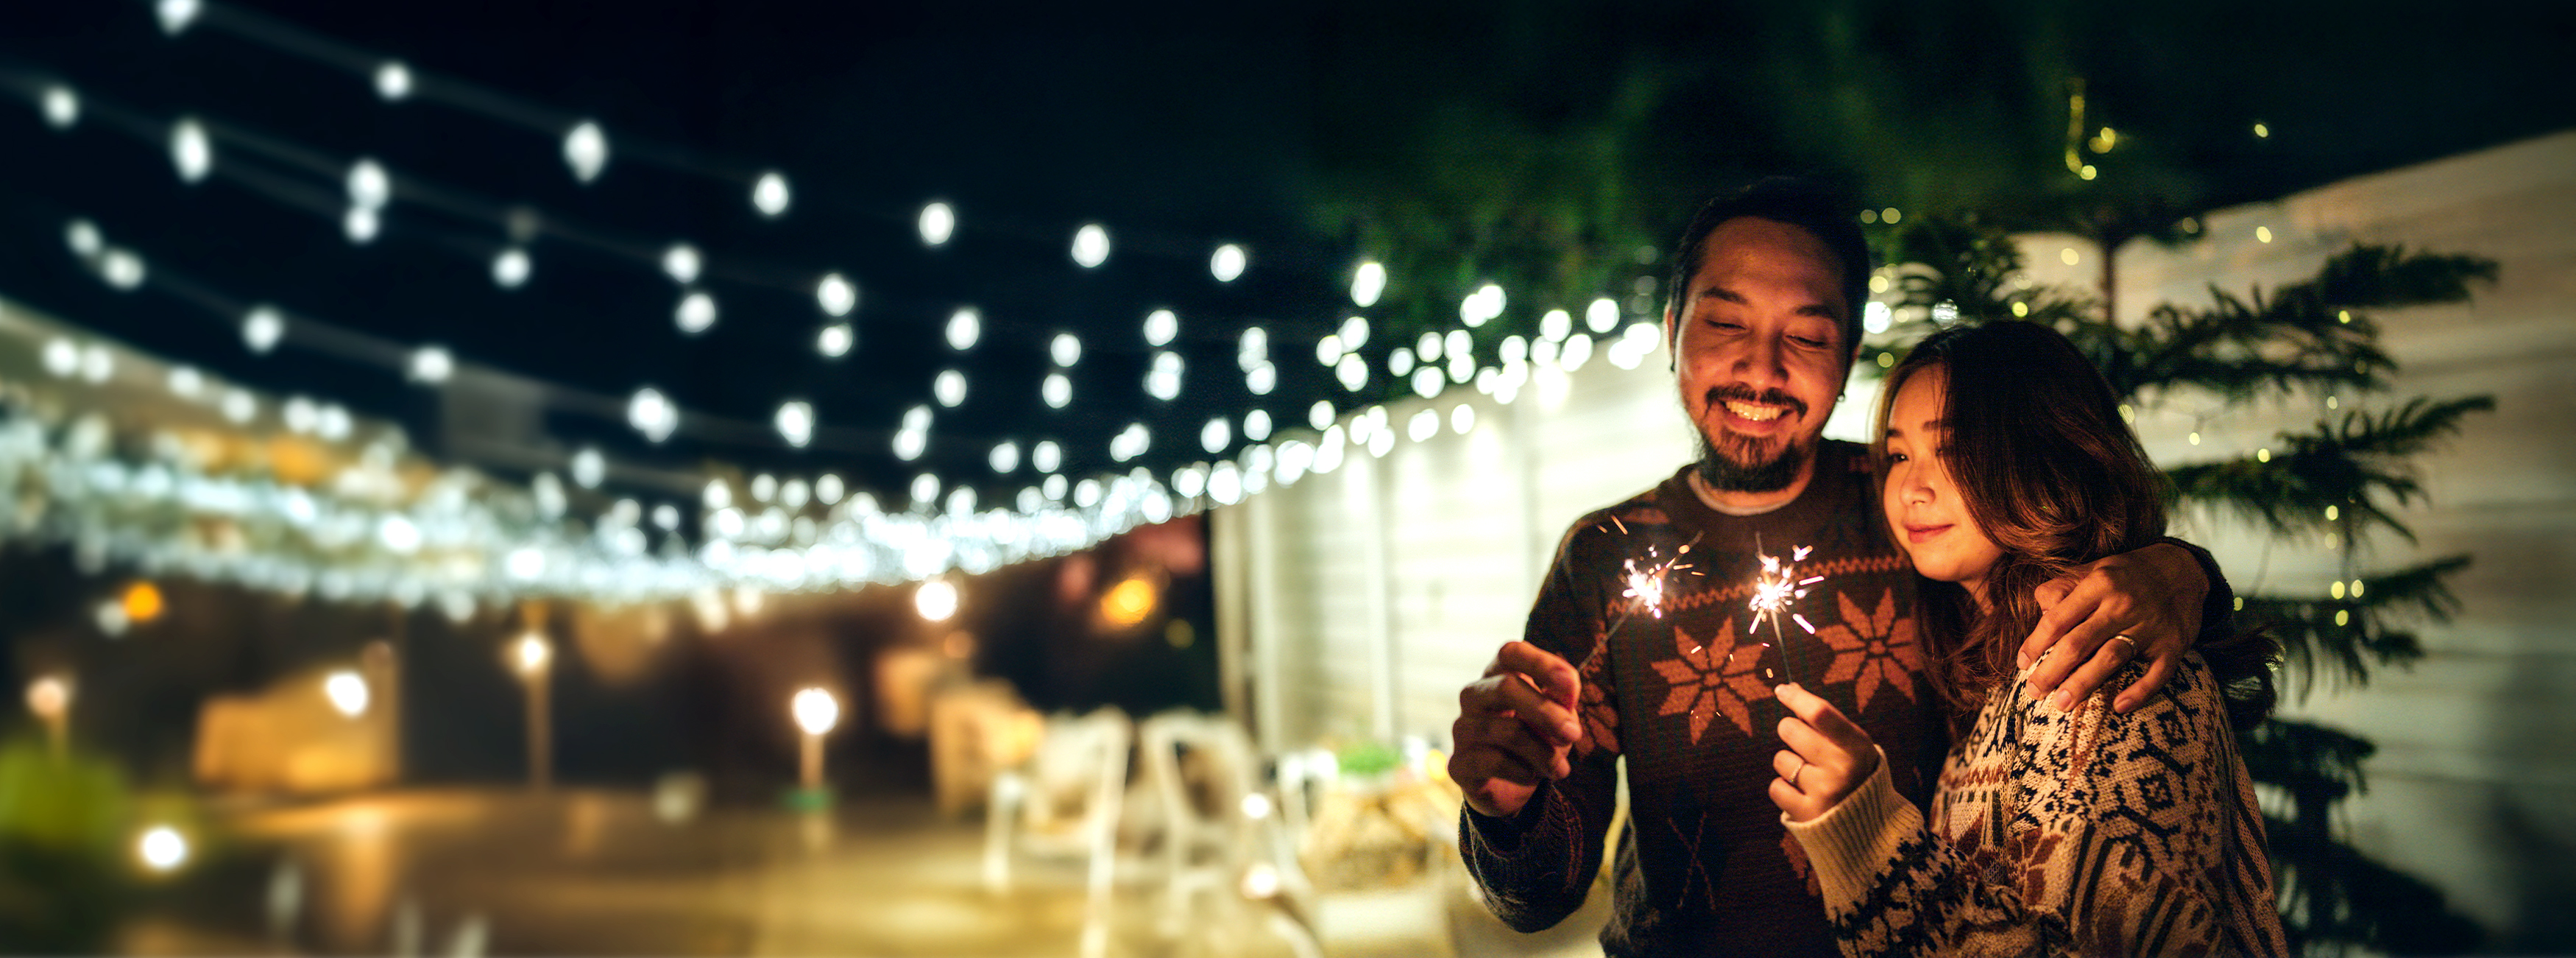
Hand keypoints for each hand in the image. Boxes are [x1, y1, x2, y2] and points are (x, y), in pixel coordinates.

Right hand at [1448, 641, 1583, 818]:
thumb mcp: (1557, 718)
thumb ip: (1562, 701)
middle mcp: (1475, 696)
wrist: (1511, 789)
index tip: (1571, 686)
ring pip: (1507, 731)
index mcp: (1499, 676)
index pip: (1511, 653)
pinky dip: (1523, 772)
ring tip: (1560, 768)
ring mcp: (1463, 728)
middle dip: (1546, 712)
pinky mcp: (1458, 763)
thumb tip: (1567, 693)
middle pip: (1505, 687)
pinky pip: (1494, 762)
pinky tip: (1533, 776)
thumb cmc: (1536, 741)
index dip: (1541, 664)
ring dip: (1543, 752)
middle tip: (1573, 734)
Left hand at [1769, 683, 1878, 822]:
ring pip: (1780, 759)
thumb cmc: (1855, 775)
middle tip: (1804, 744)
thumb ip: (1826, 720)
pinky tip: (1803, 794)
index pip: (1820, 712)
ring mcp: (1823, 792)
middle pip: (1790, 730)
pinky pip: (1775, 787)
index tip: (1782, 690)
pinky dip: (1784, 789)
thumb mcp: (1853, 745)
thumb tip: (1790, 688)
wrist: (1870, 828)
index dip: (1797, 697)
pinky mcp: (1806, 813)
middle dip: (1791, 731)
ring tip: (1810, 776)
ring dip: (1789, 765)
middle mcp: (1841, 768)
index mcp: (1856, 747)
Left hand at [2018, 542, 2207, 713]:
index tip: (2022, 665)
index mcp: (2098, 584)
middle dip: (2052, 671)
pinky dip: (2139, 692)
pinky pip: (2156, 673)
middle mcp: (2122, 605)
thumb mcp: (2094, 569)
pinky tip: (2119, 707)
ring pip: (2110, 658)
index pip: (2058, 619)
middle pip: (2078, 643)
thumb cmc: (2127, 574)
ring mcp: (2150, 626)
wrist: (2184, 570)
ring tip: (2062, 705)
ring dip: (2084, 684)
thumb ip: (2063, 587)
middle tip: (2034, 693)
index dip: (2036, 644)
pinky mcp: (2174, 645)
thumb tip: (2040, 611)